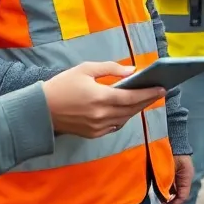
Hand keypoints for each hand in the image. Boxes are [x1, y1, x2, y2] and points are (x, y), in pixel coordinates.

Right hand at [41, 61, 165, 137]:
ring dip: (137, 109)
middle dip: (147, 100)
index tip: (163, 88)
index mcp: (101, 97)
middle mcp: (102, 115)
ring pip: (125, 119)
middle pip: (132, 109)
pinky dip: (124, 118)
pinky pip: (115, 126)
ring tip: (146, 99)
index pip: (132, 96)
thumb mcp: (85, 69)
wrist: (40, 110)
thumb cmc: (62, 85)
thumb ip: (111, 68)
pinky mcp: (93, 134)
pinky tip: (128, 109)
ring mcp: (98, 127)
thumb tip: (132, 71)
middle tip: (159, 92)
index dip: (149, 93)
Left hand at [158, 155, 193, 203]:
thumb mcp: (169, 170)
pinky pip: (171, 188)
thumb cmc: (171, 153)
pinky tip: (160, 198)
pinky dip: (166, 194)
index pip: (182, 197)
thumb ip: (166, 183)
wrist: (172, 140)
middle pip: (179, 197)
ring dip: (168, 201)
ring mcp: (179, 177)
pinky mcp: (173, 175)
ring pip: (175, 193)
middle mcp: (184, 179)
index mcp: (186, 178)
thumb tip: (163, 198)